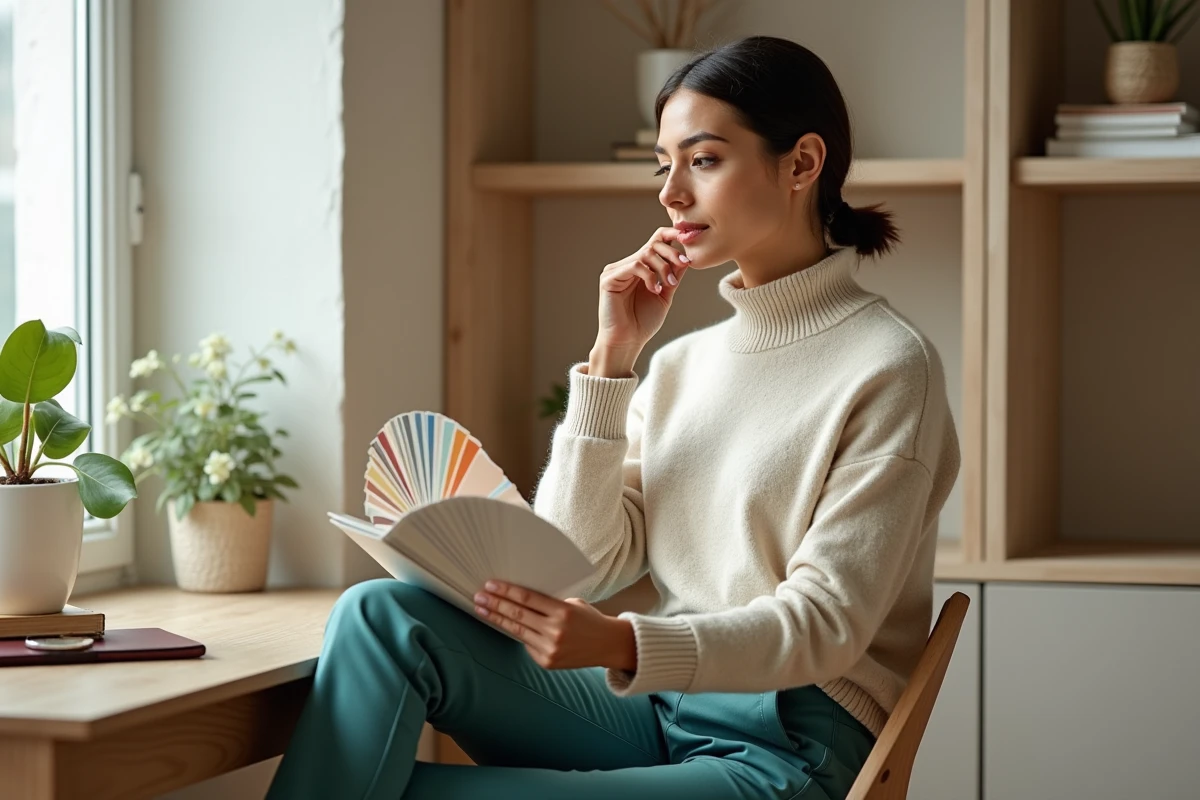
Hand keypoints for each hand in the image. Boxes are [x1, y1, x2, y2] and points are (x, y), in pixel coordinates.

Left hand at [473, 580, 636, 671]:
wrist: (607, 645)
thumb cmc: (588, 619)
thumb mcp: (573, 604)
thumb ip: (549, 603)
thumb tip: (518, 597)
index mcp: (563, 612)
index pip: (527, 598)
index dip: (507, 591)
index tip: (490, 585)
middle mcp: (555, 631)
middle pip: (518, 614)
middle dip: (495, 604)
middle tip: (478, 596)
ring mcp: (550, 648)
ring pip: (517, 630)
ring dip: (497, 618)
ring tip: (482, 609)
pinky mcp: (547, 661)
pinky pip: (526, 644)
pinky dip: (515, 633)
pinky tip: (503, 623)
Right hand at [595, 227, 690, 356]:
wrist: (627, 342)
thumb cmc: (643, 322)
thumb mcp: (665, 295)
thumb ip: (673, 276)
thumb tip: (686, 258)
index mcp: (640, 267)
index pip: (655, 242)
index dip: (671, 236)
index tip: (688, 240)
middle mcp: (627, 265)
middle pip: (652, 244)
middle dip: (672, 253)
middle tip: (683, 264)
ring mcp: (616, 271)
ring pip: (645, 254)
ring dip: (663, 267)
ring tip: (670, 284)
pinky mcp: (608, 279)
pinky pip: (634, 266)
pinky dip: (649, 276)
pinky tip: (655, 289)